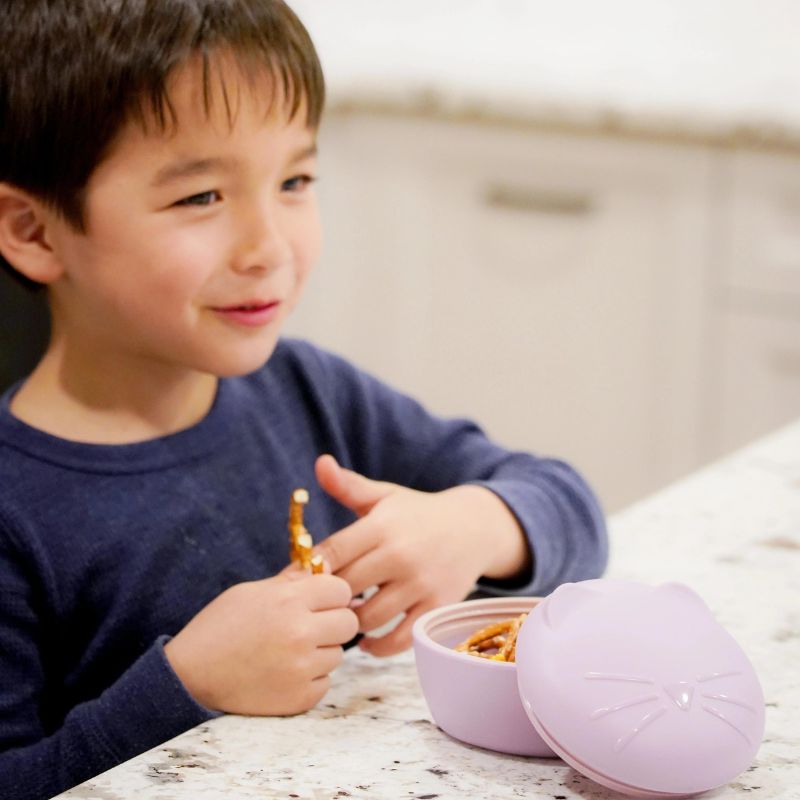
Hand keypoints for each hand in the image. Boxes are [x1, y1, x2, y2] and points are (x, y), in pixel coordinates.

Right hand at [164, 569, 357, 714]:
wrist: (190, 675)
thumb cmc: (219, 627)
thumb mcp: (252, 592)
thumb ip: (292, 582)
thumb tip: (323, 569)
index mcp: (289, 600)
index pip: (342, 590)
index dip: (332, 595)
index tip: (319, 601)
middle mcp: (300, 632)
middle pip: (349, 622)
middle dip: (333, 622)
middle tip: (310, 626)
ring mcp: (301, 668)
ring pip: (338, 654)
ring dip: (321, 652)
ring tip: (290, 651)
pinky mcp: (299, 698)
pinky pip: (325, 682)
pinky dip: (311, 678)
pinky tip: (285, 672)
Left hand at [314, 455, 529, 656]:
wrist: (474, 528)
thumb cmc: (418, 513)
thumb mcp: (384, 495)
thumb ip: (348, 485)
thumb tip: (320, 463)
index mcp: (382, 526)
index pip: (332, 552)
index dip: (309, 568)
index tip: (300, 577)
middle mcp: (400, 555)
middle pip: (345, 587)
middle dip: (327, 596)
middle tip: (317, 601)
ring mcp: (420, 584)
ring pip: (368, 617)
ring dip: (350, 621)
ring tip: (343, 615)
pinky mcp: (435, 608)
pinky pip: (398, 639)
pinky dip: (377, 646)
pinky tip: (366, 640)